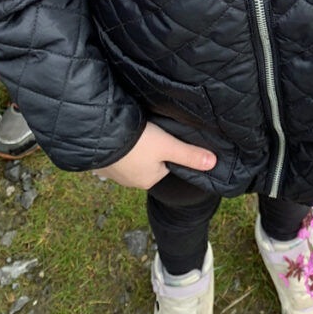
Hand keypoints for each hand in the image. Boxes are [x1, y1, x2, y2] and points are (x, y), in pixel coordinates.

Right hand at [94, 121, 216, 188]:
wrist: (100, 137)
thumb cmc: (137, 142)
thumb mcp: (168, 145)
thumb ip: (190, 155)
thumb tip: (213, 164)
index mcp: (149, 180)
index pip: (165, 164)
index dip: (165, 149)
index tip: (162, 136)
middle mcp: (130, 182)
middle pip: (147, 162)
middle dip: (147, 149)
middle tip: (147, 131)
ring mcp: (112, 174)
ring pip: (129, 159)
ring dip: (130, 148)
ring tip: (132, 132)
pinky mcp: (99, 163)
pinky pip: (112, 156)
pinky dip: (115, 147)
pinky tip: (116, 136)